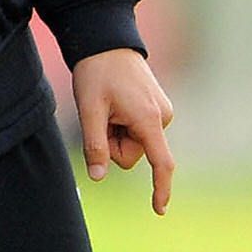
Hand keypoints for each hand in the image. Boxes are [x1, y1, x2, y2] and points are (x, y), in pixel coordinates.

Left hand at [70, 47, 175, 213]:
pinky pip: (136, 130)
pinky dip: (122, 124)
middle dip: (113, 143)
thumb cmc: (96, 73)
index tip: (159, 209)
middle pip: (133, 154)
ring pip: (133, 143)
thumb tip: (98, 177)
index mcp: (149, 120)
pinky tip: (115, 102)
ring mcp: (162, 113)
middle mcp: (162, 118)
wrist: (107, 42)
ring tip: (108, 105)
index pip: (161, 163)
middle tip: (100, 114)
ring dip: (116, 132)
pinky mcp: (157, 109)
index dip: (160, 188)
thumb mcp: (89, 109)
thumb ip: (94, 145)